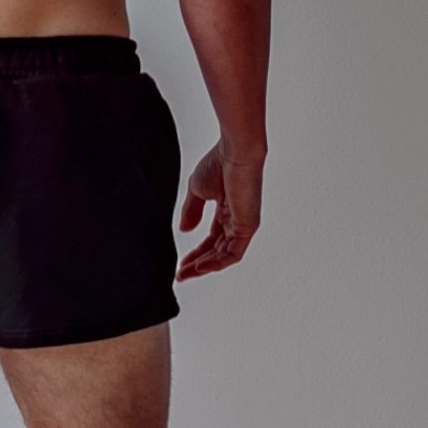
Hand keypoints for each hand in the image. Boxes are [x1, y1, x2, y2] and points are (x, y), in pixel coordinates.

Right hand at [176, 142, 262, 278]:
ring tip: (187, 274)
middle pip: (217, 251)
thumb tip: (185, 230)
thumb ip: (191, 211)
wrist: (234, 152)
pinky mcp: (247, 225)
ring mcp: (243, 224)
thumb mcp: (197, 190)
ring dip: (205, 266)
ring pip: (224, 255)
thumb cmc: (219, 163)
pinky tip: (200, 268)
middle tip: (181, 275)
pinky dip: (217, 262)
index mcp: (227, 211)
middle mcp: (236, 221)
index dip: (196, 253)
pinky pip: (233, 252)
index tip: (180, 264)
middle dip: (198, 264)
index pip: (212, 240)